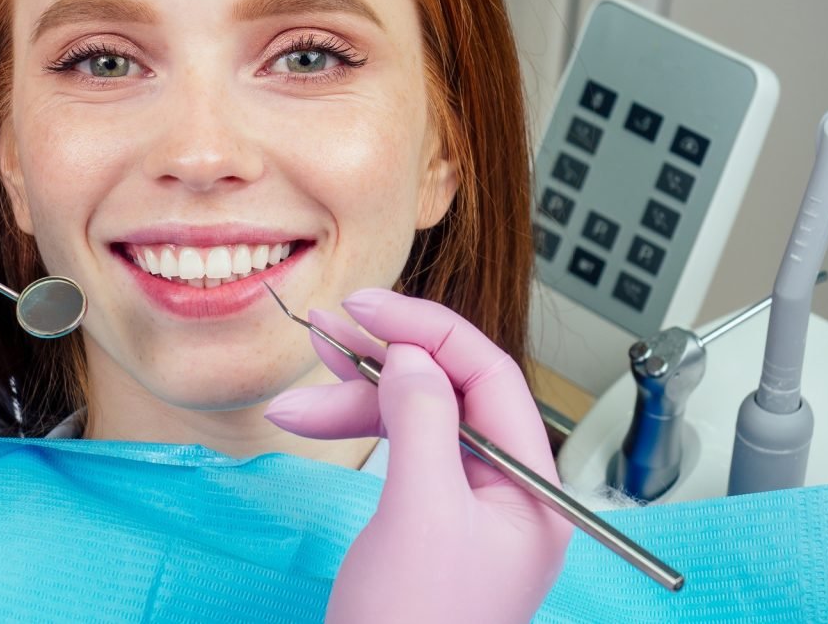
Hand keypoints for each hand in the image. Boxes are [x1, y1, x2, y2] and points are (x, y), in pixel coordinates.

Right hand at [265, 288, 570, 622]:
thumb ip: (423, 423)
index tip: (369, 307)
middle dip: (383, 360)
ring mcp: (464, 506)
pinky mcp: (426, 519)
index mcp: (530, 489)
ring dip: (352, 399)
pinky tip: (309, 421)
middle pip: (449, 391)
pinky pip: (396, 451)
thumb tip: (412, 355)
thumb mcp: (421, 515)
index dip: (428, 330)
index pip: (489, 376)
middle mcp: (505, 491)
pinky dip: (352, 432)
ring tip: (297, 395)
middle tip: (327, 332)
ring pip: (414, 419)